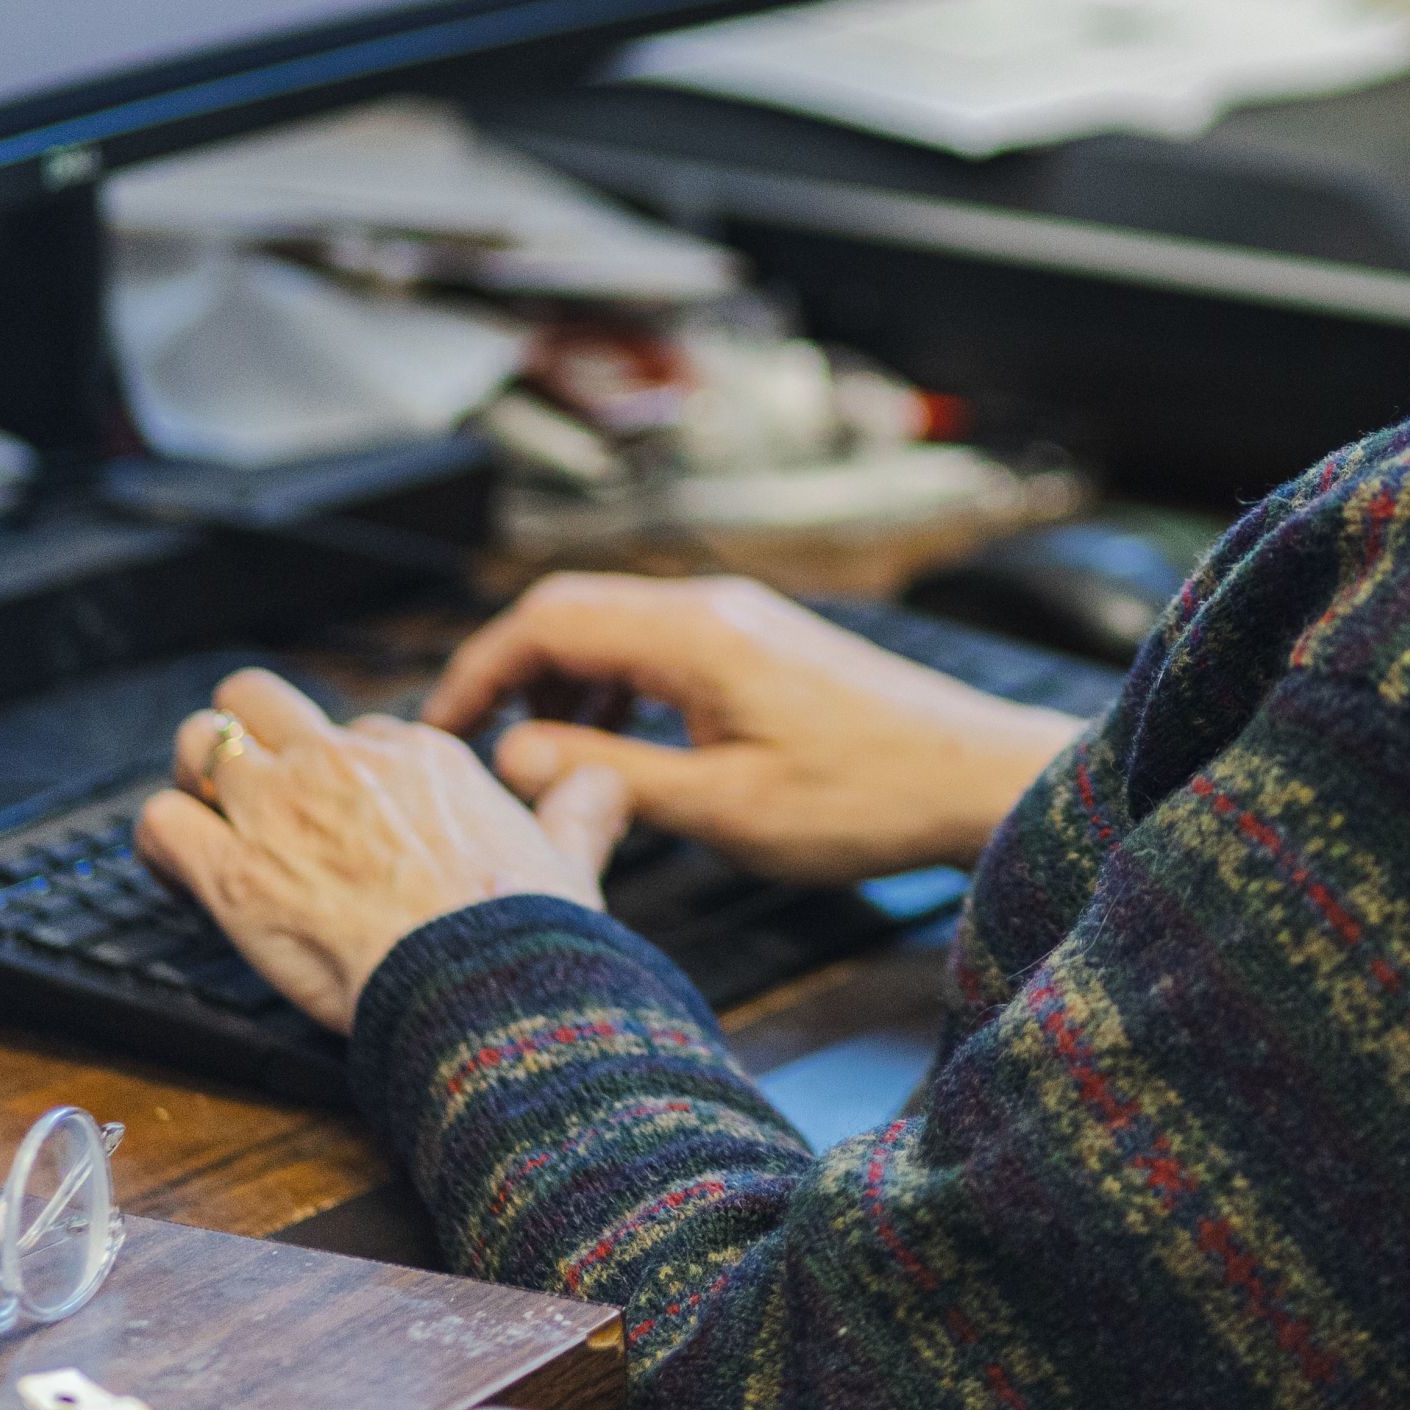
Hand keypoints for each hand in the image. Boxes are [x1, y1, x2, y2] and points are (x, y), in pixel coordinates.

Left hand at [134, 669, 630, 1033]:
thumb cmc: (525, 930)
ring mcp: (280, 810)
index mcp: (417, 754)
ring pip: (198, 741)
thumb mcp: (571, 854)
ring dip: (195, 778)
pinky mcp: (232, 872)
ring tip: (207, 820)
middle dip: (246, 737)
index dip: (343, 771)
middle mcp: (340, 763)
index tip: (346, 816)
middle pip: (255, 699)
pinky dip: (160, 843)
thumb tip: (605, 782)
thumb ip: (580, 808)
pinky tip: (179, 870)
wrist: (481, 981)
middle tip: (251, 793)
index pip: (355, 729)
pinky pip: (157, 823)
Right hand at [424, 573, 1091, 885]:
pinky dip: (615, 683)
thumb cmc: (863, 799)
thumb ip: (610, 774)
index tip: (436, 729)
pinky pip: (660, 643)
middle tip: (469, 745)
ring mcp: (740, 617)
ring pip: (614, 625)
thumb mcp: (723, 806)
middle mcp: (712, 604)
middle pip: (571, 609)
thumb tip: (513, 753)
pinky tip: (614, 745)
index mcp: (693, 632)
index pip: (544, 618)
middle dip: (507, 670)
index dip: (476, 669)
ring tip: (536, 757)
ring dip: (562, 679)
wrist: (973, 775)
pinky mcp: (762, 641)